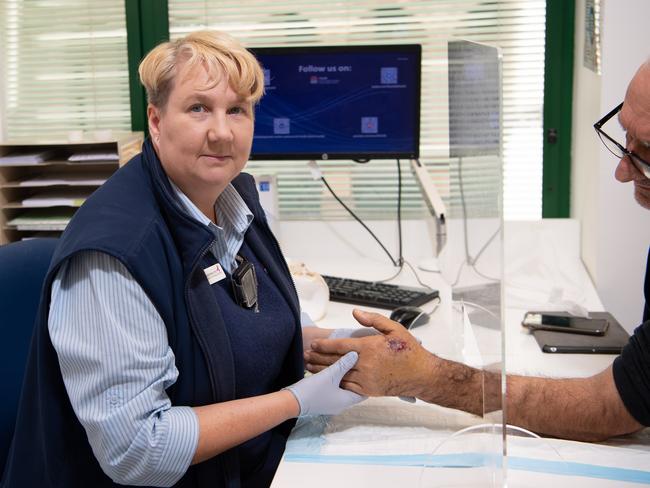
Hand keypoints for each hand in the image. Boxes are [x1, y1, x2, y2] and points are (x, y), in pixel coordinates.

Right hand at [286, 351, 365, 415]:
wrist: (290, 402)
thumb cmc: (312, 390)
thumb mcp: (330, 375)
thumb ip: (343, 364)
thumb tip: (356, 354)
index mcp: (346, 400)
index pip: (364, 392)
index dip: (367, 380)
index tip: (370, 369)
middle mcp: (341, 404)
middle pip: (353, 388)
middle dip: (355, 377)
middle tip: (360, 364)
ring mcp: (331, 403)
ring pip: (341, 387)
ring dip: (342, 377)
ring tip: (345, 364)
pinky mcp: (322, 400)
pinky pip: (333, 389)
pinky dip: (334, 380)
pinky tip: (331, 370)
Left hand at [304, 309, 432, 397]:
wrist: (421, 375)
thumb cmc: (409, 351)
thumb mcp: (394, 328)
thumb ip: (373, 319)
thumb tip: (355, 313)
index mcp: (369, 348)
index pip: (340, 346)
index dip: (324, 345)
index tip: (313, 344)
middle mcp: (365, 365)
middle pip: (335, 361)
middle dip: (318, 358)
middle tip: (306, 355)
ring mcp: (366, 379)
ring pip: (339, 375)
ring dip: (323, 371)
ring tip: (310, 367)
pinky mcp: (369, 390)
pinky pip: (348, 387)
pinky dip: (336, 383)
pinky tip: (327, 380)